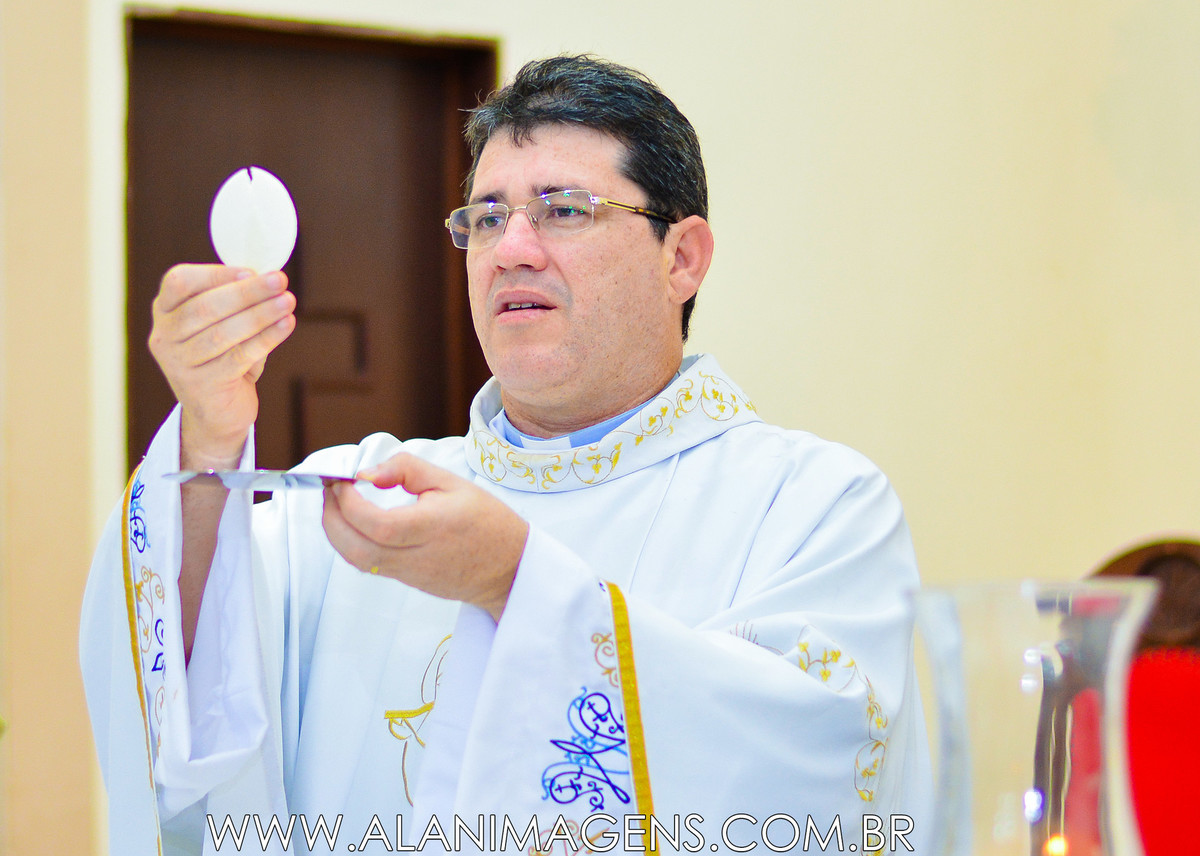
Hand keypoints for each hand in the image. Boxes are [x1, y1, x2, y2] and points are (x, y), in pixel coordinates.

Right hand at [148, 264, 295, 467]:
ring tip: (288, 302)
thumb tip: (268, 279)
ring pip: (223, 333)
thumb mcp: (222, 325)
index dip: (215, 274)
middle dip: (248, 292)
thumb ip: (235, 302)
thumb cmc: (223, 358)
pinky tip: (286, 325)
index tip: (251, 271)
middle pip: (206, 307)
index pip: (180, 282)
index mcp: (165, 311)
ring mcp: (179, 364)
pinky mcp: (201, 386)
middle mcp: (165, 336)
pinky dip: (266, 339)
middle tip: (280, 280)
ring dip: (260, 314)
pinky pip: (239, 357)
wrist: (217, 413)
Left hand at [322, 453, 529, 621]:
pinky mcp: (407, 582)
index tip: (343, 480)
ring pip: (357, 561)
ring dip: (336, 533)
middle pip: (357, 549)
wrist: (509, 567)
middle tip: (330, 490)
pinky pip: (369, 565)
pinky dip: (351, 543)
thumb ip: (408, 470)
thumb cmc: (485, 520)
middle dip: (331, 518)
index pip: (376, 523)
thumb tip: (368, 473)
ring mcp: (410, 574)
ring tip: (336, 504)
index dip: (348, 502)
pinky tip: (354, 522)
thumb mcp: (452, 482)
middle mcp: (418, 556)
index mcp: (432, 528)